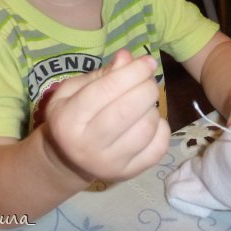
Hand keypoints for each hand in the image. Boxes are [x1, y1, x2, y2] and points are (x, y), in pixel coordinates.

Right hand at [43, 50, 170, 181]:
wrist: (68, 160)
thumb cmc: (72, 115)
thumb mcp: (73, 90)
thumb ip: (101, 74)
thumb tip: (127, 57)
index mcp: (68, 120)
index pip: (106, 90)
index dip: (132, 71)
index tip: (148, 61)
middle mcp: (87, 146)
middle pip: (129, 109)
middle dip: (146, 87)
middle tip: (147, 80)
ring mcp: (110, 164)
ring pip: (146, 127)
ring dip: (152, 107)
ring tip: (144, 102)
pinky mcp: (129, 174)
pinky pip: (158, 147)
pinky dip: (162, 128)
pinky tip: (150, 121)